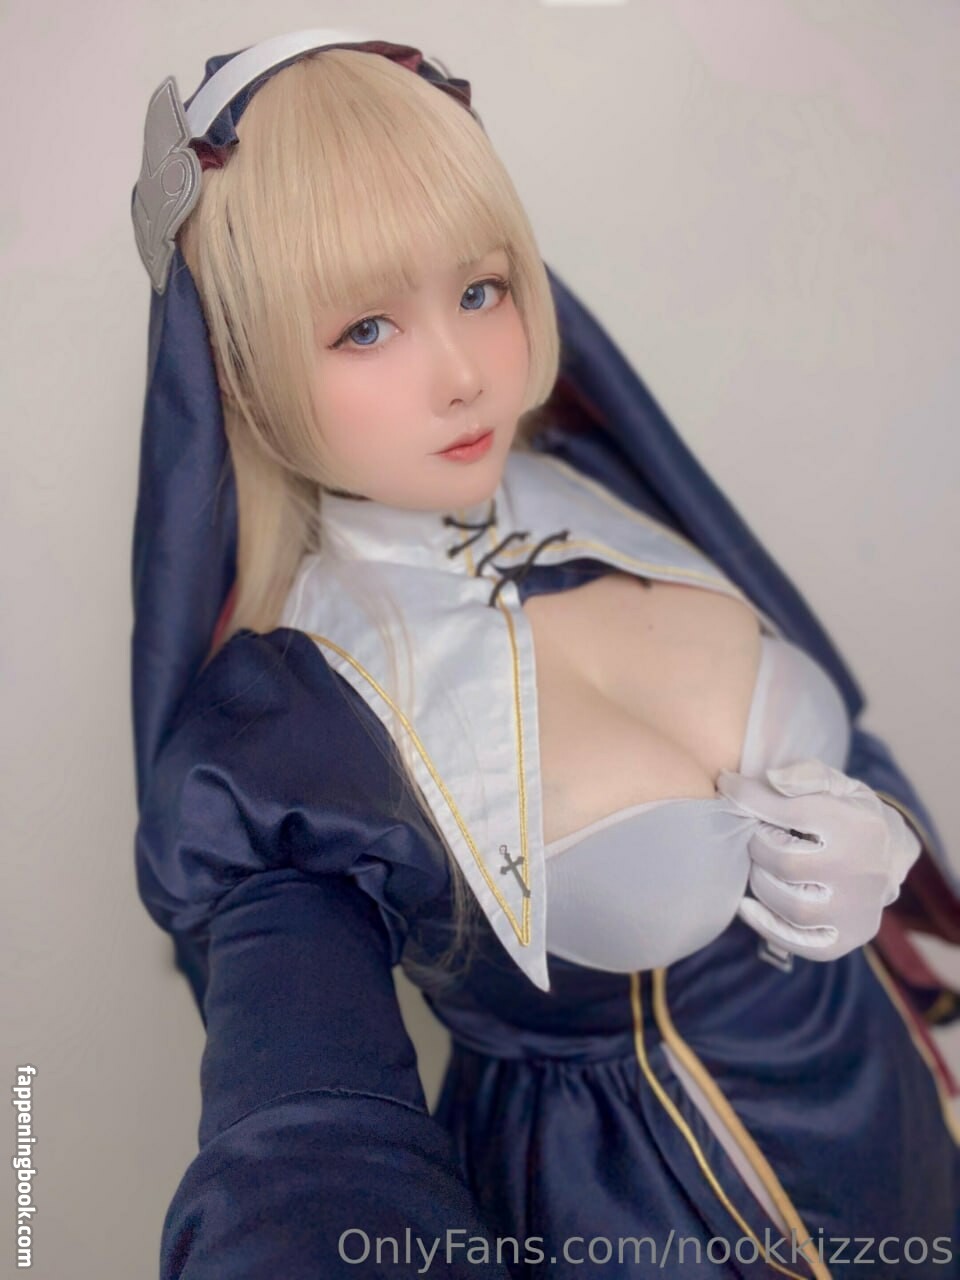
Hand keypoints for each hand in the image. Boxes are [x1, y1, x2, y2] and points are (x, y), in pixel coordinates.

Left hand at [715, 759, 920, 961]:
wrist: (889, 855)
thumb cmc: (850, 813)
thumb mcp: (837, 784)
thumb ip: (805, 776)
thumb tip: (771, 780)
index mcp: (859, 827)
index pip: (792, 812)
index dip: (749, 797)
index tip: (727, 787)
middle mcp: (863, 872)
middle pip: (786, 864)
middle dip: (758, 845)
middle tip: (754, 836)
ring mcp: (857, 911)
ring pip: (791, 906)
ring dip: (761, 882)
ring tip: (759, 865)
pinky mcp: (847, 938)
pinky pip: (800, 943)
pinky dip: (767, 926)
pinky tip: (747, 906)